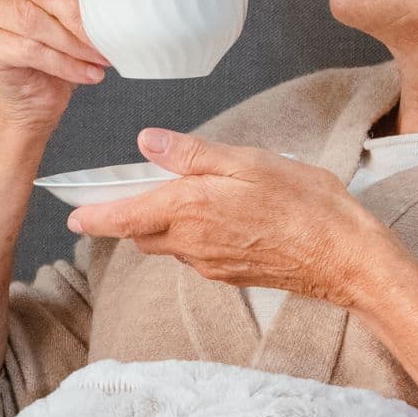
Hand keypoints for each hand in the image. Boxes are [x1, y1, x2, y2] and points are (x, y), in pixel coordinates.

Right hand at [0, 0, 111, 129]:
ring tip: (100, 57)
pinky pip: (29, 50)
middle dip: (81, 15)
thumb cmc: (60, 48)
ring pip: (34, 20)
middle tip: (107, 36)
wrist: (33, 92)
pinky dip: (65, 64)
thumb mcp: (81, 14)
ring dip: (75, 43)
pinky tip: (88, 73)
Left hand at [64, 127, 381, 306]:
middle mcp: (192, 244)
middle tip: (136, 187)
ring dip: (165, 223)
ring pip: (170, 244)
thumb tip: (148, 141)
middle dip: (132, 214)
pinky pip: (197, 253)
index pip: (124, 219)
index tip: (72, 215)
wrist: (345, 259)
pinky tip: (224, 214)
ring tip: (189, 193)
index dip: (94, 217)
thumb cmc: (304, 204)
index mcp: (189, 211)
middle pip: (143, 233)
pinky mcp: (232, 274)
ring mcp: (211, 265)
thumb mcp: (247, 162)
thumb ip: (193, 155)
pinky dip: (195, 234)